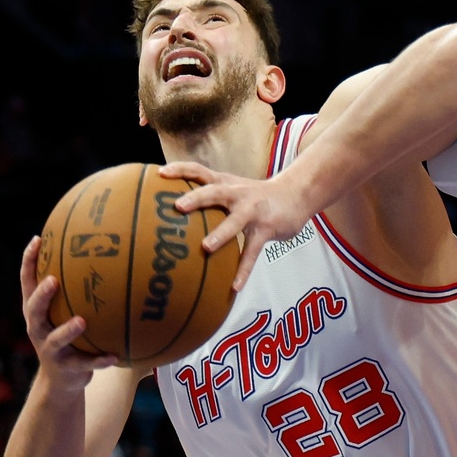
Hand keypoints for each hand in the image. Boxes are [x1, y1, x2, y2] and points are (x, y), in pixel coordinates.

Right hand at [20, 237, 116, 392]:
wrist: (62, 378)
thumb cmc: (68, 333)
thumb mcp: (65, 311)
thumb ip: (76, 288)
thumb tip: (105, 251)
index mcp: (37, 311)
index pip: (28, 283)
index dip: (29, 262)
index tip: (38, 240)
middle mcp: (38, 328)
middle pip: (34, 310)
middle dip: (42, 296)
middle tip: (53, 281)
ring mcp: (50, 349)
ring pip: (55, 339)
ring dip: (67, 331)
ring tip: (81, 321)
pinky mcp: (67, 367)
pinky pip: (84, 363)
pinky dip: (98, 360)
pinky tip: (114, 356)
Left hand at [160, 161, 313, 289]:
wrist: (296, 194)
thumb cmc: (257, 195)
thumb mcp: (234, 187)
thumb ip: (210, 194)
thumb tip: (174, 210)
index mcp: (226, 183)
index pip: (200, 171)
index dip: (181, 170)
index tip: (160, 173)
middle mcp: (238, 194)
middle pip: (216, 191)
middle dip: (197, 198)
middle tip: (178, 206)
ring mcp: (253, 211)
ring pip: (236, 221)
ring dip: (222, 233)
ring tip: (206, 247)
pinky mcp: (266, 229)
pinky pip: (253, 252)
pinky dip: (244, 270)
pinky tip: (235, 286)